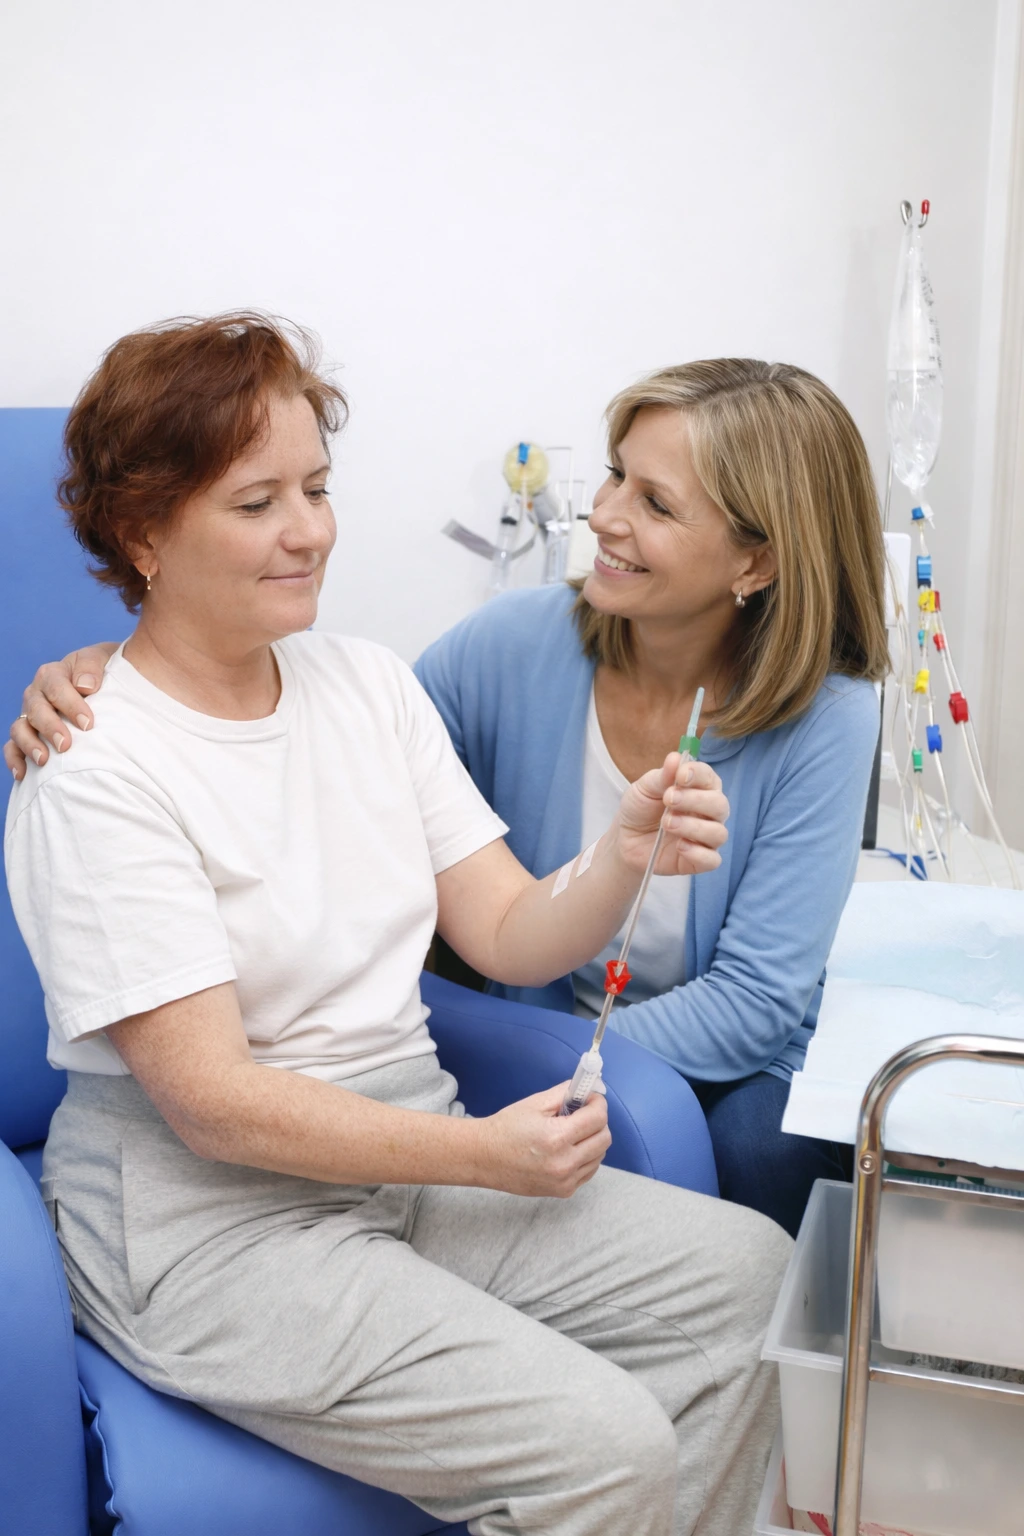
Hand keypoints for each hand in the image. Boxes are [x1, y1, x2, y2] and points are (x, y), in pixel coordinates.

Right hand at [5, 643, 117, 779]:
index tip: (88, 723)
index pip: (56, 686)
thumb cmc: (103, 672)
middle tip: (65, 745)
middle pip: (36, 709)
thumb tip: (85, 686)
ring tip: (43, 760)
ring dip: (29, 744)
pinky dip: (15, 759)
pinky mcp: (27, 734)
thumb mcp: (102, 660)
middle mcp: (37, 693)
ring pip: (20, 728)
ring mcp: (29, 715)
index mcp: (53, 674)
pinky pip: (13, 746)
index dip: (70, 704)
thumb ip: (92, 667)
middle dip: (50, 728)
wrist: (104, 682)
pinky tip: (23, 774)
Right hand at [474, 1083, 610, 1196]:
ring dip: (593, 1140)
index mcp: (557, 1137)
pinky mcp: (563, 1191)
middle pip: (604, 1138)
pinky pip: (589, 1170)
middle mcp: (565, 1163)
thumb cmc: (507, 1128)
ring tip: (571, 1133)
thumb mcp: (535, 1103)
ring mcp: (565, 1181)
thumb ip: (566, 1093)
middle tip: (581, 1114)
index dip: (597, 1103)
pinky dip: (586, 1157)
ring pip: (600, 1155)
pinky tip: (568, 1149)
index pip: (597, 1118)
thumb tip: (590, 1087)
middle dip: (597, 1121)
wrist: (484, 1159)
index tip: (590, 1098)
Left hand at [617, 753, 728, 875]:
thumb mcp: (644, 788)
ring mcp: (706, 837)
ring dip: (694, 827)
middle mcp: (708, 812)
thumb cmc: (640, 809)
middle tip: (668, 800)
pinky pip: (712, 860)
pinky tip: (680, 847)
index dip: (698, 774)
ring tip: (668, 824)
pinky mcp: (700, 861)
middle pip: (720, 805)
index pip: (710, 778)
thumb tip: (675, 757)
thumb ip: (661, 776)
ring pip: (719, 833)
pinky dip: (698, 853)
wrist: (625, 839)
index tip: (680, 776)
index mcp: (699, 789)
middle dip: (695, 801)